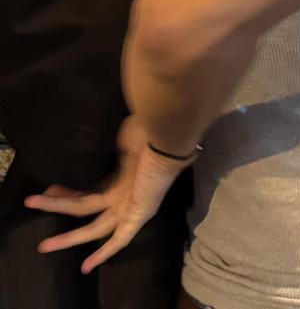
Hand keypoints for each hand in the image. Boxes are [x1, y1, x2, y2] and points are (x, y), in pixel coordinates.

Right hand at [24, 116, 191, 273]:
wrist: (167, 138)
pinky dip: (104, 252)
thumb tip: (76, 150)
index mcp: (118, 175)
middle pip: (85, 208)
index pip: (85, 189)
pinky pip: (121, 239)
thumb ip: (99, 150)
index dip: (64, 190)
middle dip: (58, 207)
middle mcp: (123, 193)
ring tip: (43, 246)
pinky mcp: (139, 215)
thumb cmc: (145, 132)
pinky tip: (85, 267)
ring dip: (68, 236)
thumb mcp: (115, 141)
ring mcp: (130, 206)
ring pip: (94, 227)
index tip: (47, 187)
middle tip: (33, 207)